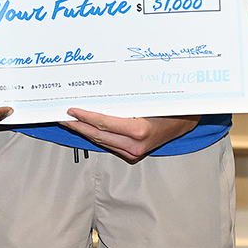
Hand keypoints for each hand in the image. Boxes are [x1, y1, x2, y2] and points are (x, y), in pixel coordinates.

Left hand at [60, 109, 198, 162]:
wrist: (185, 122)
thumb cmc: (169, 107)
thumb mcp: (148, 99)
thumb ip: (125, 100)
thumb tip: (99, 92)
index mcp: (138, 130)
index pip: (103, 123)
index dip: (85, 117)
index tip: (71, 110)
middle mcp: (134, 145)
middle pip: (98, 135)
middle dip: (78, 125)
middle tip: (62, 117)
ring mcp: (133, 152)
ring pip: (101, 141)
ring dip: (84, 131)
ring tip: (71, 122)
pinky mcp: (133, 155)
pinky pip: (109, 144)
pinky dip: (96, 136)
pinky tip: (87, 128)